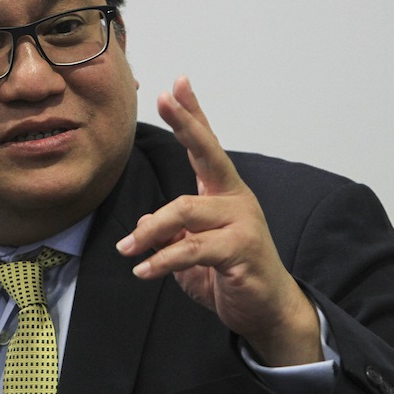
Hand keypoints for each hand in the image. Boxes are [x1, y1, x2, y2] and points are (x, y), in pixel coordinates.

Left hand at [115, 76, 322, 365]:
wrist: (266, 310)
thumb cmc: (229, 274)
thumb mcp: (192, 249)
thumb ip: (171, 230)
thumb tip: (144, 227)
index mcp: (224, 192)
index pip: (207, 145)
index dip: (193, 114)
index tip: (177, 83)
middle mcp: (236, 198)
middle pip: (208, 152)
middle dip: (185, 123)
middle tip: (163, 98)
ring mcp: (242, 222)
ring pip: (185, 210)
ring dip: (149, 232)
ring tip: (127, 250)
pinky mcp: (241, 250)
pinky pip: (191, 248)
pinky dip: (162, 259)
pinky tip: (144, 270)